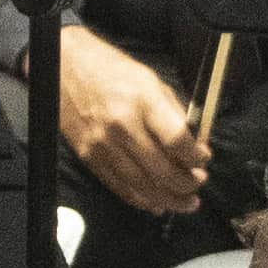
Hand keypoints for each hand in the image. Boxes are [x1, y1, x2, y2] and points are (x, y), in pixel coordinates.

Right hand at [54, 25, 209, 215]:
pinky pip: (118, 186)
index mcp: (142, 101)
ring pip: (142, 186)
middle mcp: (121, 126)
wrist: (63, 65)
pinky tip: (157, 203)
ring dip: (169, 200)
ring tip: (186, 202)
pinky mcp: (87, 154)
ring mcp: (102, 143)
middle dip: (188, 183)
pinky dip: (141, 199)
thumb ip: (173, 115)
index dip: (197, 157)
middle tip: (199, 182)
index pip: (178, 141)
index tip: (203, 159)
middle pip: (163, 171)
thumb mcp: (151, 81)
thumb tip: (195, 148)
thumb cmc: (112, 70)